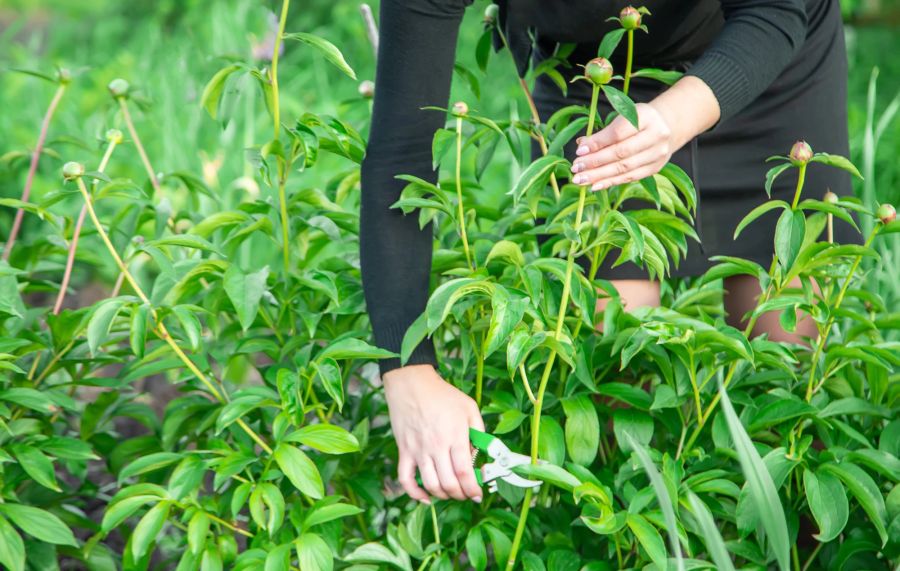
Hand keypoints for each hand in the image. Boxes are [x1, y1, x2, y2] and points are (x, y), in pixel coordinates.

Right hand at [383, 364, 484, 503]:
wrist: (411, 384)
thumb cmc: (442, 395)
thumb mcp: (469, 407)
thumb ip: (479, 431)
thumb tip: (480, 456)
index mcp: (455, 436)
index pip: (465, 473)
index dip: (473, 489)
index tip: (477, 495)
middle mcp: (436, 446)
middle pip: (449, 484)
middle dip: (461, 495)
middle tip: (466, 495)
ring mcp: (418, 450)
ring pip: (430, 485)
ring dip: (443, 496)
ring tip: (451, 493)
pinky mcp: (404, 451)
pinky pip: (405, 479)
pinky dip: (414, 493)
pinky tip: (425, 497)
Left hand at [570, 102, 673, 191]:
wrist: (665, 127)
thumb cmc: (637, 120)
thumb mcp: (623, 116)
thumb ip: (604, 131)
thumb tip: (581, 145)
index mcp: (646, 116)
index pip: (618, 133)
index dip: (597, 143)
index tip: (579, 151)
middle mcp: (656, 135)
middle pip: (620, 153)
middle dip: (595, 162)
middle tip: (575, 169)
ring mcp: (658, 153)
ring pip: (624, 168)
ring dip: (599, 176)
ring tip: (580, 179)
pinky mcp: (655, 168)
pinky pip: (630, 177)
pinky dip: (610, 182)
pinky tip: (595, 185)